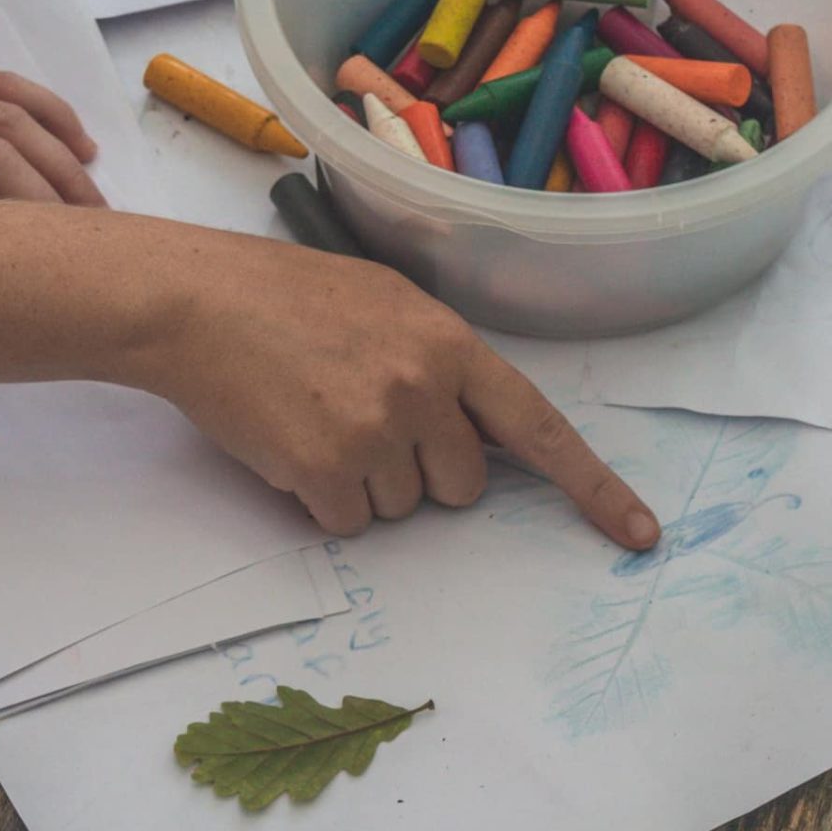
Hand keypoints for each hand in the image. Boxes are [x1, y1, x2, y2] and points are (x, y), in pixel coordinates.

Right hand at [150, 233, 660, 549]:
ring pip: (400, 508)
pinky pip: (347, 522)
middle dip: (422, 471)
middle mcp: (423, 387)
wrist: (194, 302)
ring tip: (314, 416)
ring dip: (362, 482)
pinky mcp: (322, 469)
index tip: (637, 533)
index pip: (536, 425)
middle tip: (362, 418)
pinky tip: (289, 440)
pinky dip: (319, 499)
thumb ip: (439, 362)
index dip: (591, 485)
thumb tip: (472, 430)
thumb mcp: (386, 304)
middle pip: (461, 485)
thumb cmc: (284, 297)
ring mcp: (374, 430)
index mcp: (448, 342)